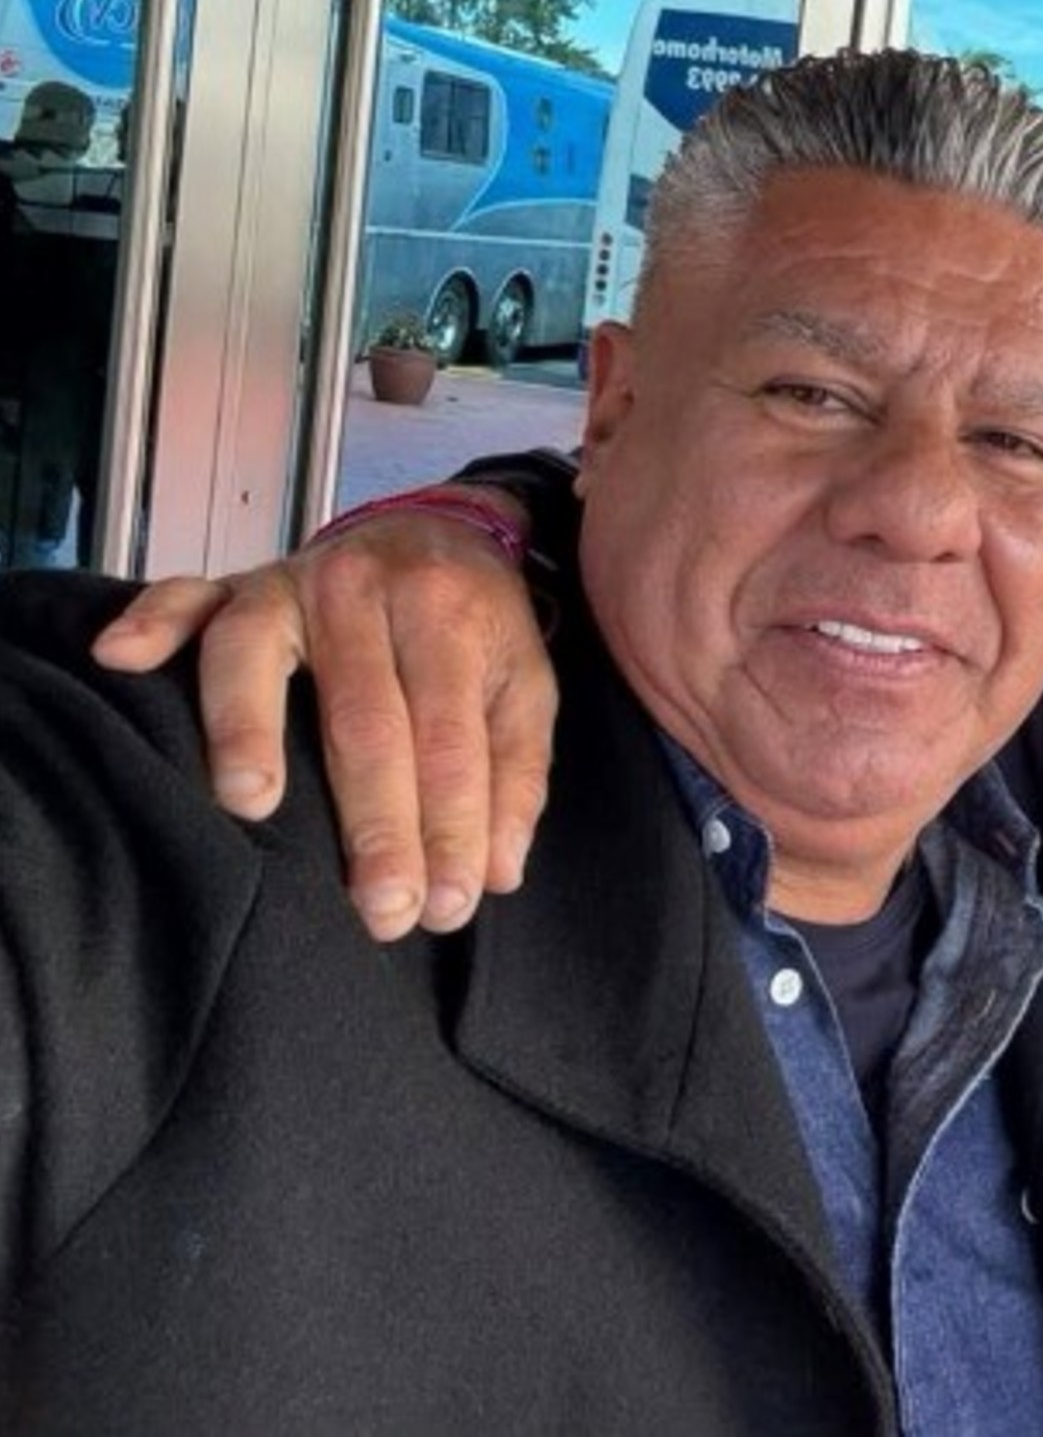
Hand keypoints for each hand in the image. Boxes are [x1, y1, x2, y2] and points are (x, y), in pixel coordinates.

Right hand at [91, 496, 555, 939]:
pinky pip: (184, 596)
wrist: (439, 531)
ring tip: (251, 803)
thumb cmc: (477, 628)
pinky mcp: (237, 582)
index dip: (452, 824)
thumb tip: (497, 871)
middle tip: (381, 909)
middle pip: (364, 716)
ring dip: (248, 726)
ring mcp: (293, 581)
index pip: (451, 737)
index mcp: (449, 616)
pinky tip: (119, 658)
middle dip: (374, 822)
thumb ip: (516, 775)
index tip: (448, 902)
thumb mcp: (525, 687)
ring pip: (260, 654)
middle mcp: (367, 591)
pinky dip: (150, 621)